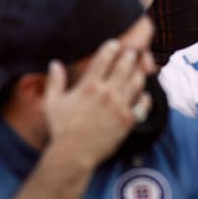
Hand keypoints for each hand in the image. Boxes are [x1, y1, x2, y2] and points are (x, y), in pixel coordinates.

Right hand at [43, 39, 147, 165]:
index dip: (112, 47)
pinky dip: (144, 96)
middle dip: (129, 56)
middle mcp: (107, 93)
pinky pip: (143, 103)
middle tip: (131, 54)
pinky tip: (142, 94)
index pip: (104, 58)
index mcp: (89, 85)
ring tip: (138, 70)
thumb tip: (54, 63)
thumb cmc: (61, 128)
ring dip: (138, 73)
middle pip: (125, 66)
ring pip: (137, 81)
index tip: (115, 44)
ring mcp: (119, 106)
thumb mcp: (52, 103)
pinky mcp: (128, 120)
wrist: (74, 154)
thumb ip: (55, 81)